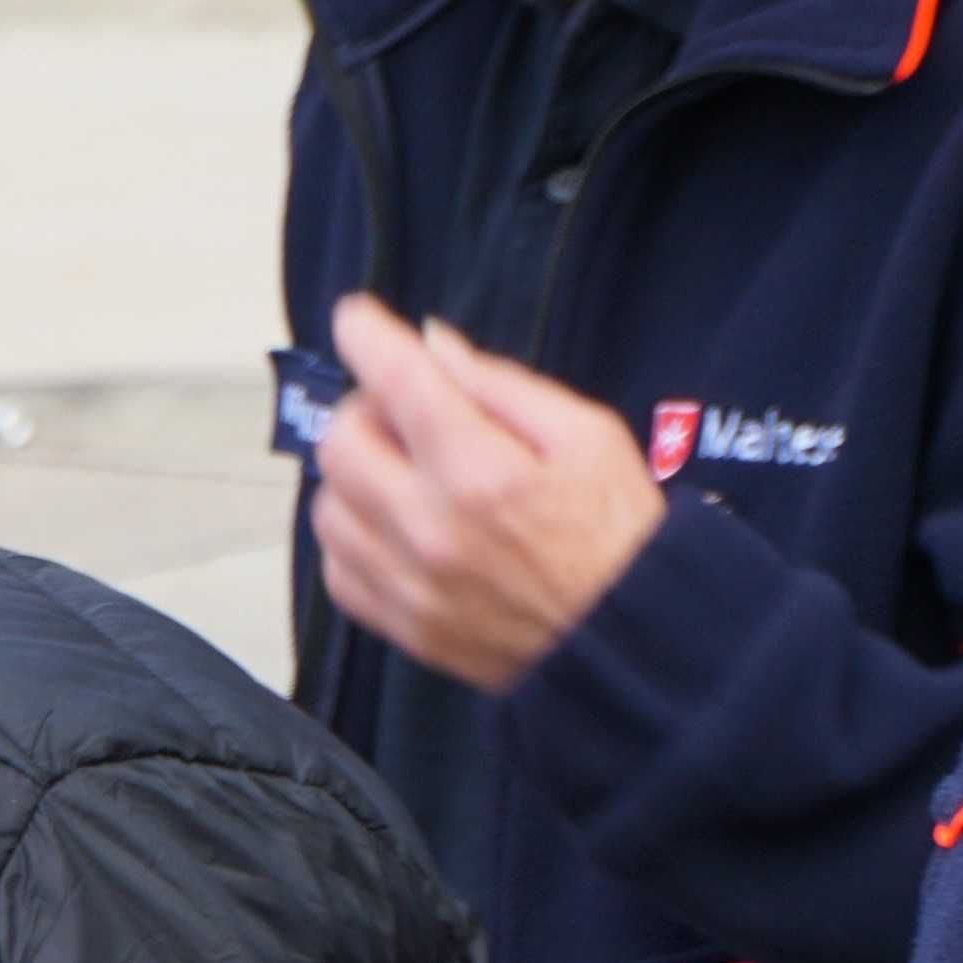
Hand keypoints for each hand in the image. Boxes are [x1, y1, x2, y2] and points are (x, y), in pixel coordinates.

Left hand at [314, 292, 665, 692]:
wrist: (635, 645)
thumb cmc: (620, 531)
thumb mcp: (588, 436)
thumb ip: (500, 385)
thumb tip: (432, 344)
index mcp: (482, 472)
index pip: (396, 382)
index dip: (366, 336)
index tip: (356, 317)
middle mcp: (431, 529)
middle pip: (341, 443)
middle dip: (365, 411)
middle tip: (406, 412)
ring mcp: (410, 585)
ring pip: (328, 507)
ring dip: (355, 476)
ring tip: (404, 474)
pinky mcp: (404, 629)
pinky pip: (337, 570)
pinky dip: (354, 537)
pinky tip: (395, 526)